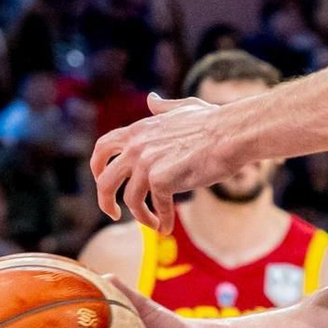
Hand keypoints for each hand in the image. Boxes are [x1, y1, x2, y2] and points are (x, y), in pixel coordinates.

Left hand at [89, 94, 229, 232]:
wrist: (230, 133)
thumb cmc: (214, 121)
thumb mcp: (183, 108)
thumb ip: (163, 108)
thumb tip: (152, 99)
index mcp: (138, 130)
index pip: (103, 147)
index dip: (97, 167)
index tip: (101, 181)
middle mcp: (136, 146)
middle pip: (104, 179)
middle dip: (104, 200)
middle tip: (112, 214)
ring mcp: (146, 163)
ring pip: (130, 200)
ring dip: (140, 217)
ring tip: (153, 224)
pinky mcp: (161, 180)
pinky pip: (157, 208)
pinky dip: (162, 221)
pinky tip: (168, 228)